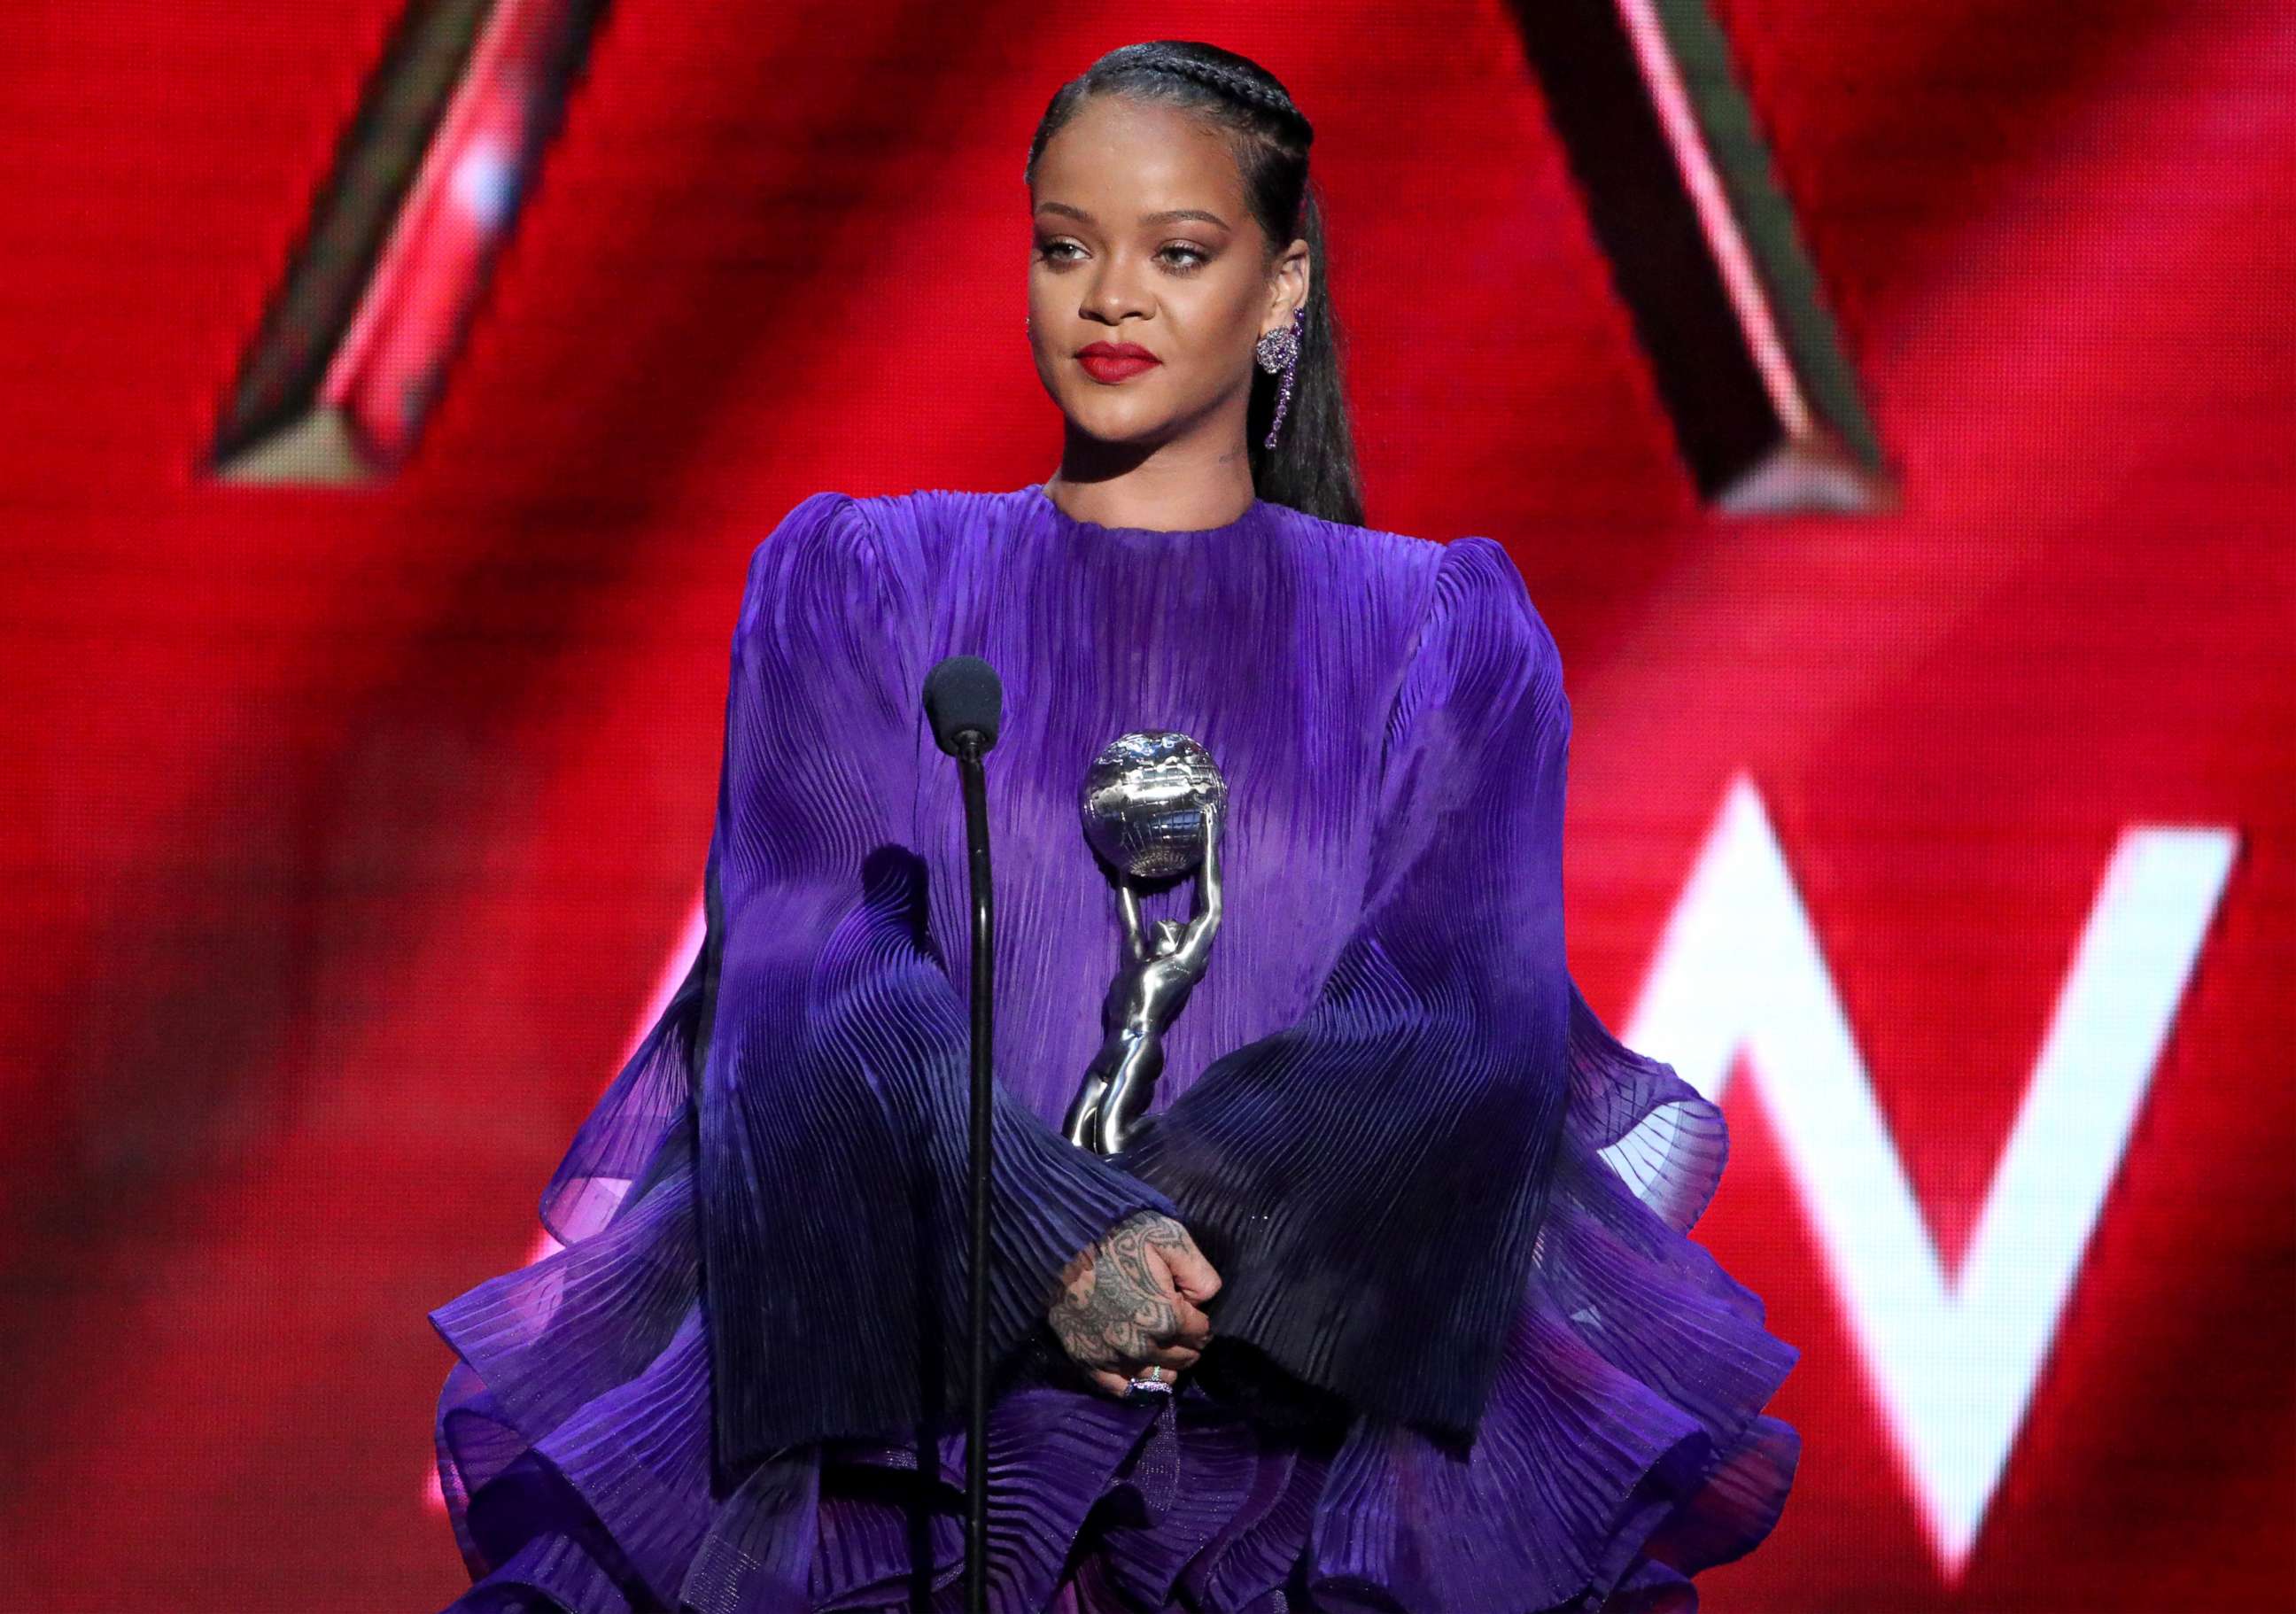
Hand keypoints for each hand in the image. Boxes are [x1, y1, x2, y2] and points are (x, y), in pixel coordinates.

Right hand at [1047, 1209, 1222, 1397]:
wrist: (1061, 1239)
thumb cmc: (1119, 1234)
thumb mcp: (1170, 1237)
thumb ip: (1199, 1273)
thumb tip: (1205, 1301)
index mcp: (1166, 1317)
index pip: (1201, 1334)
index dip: (1200, 1320)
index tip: (1192, 1310)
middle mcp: (1141, 1345)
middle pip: (1181, 1358)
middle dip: (1187, 1343)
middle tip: (1181, 1327)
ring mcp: (1112, 1356)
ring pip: (1155, 1377)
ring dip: (1166, 1364)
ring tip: (1163, 1346)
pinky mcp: (1086, 1358)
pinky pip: (1118, 1387)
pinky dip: (1134, 1381)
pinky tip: (1138, 1365)